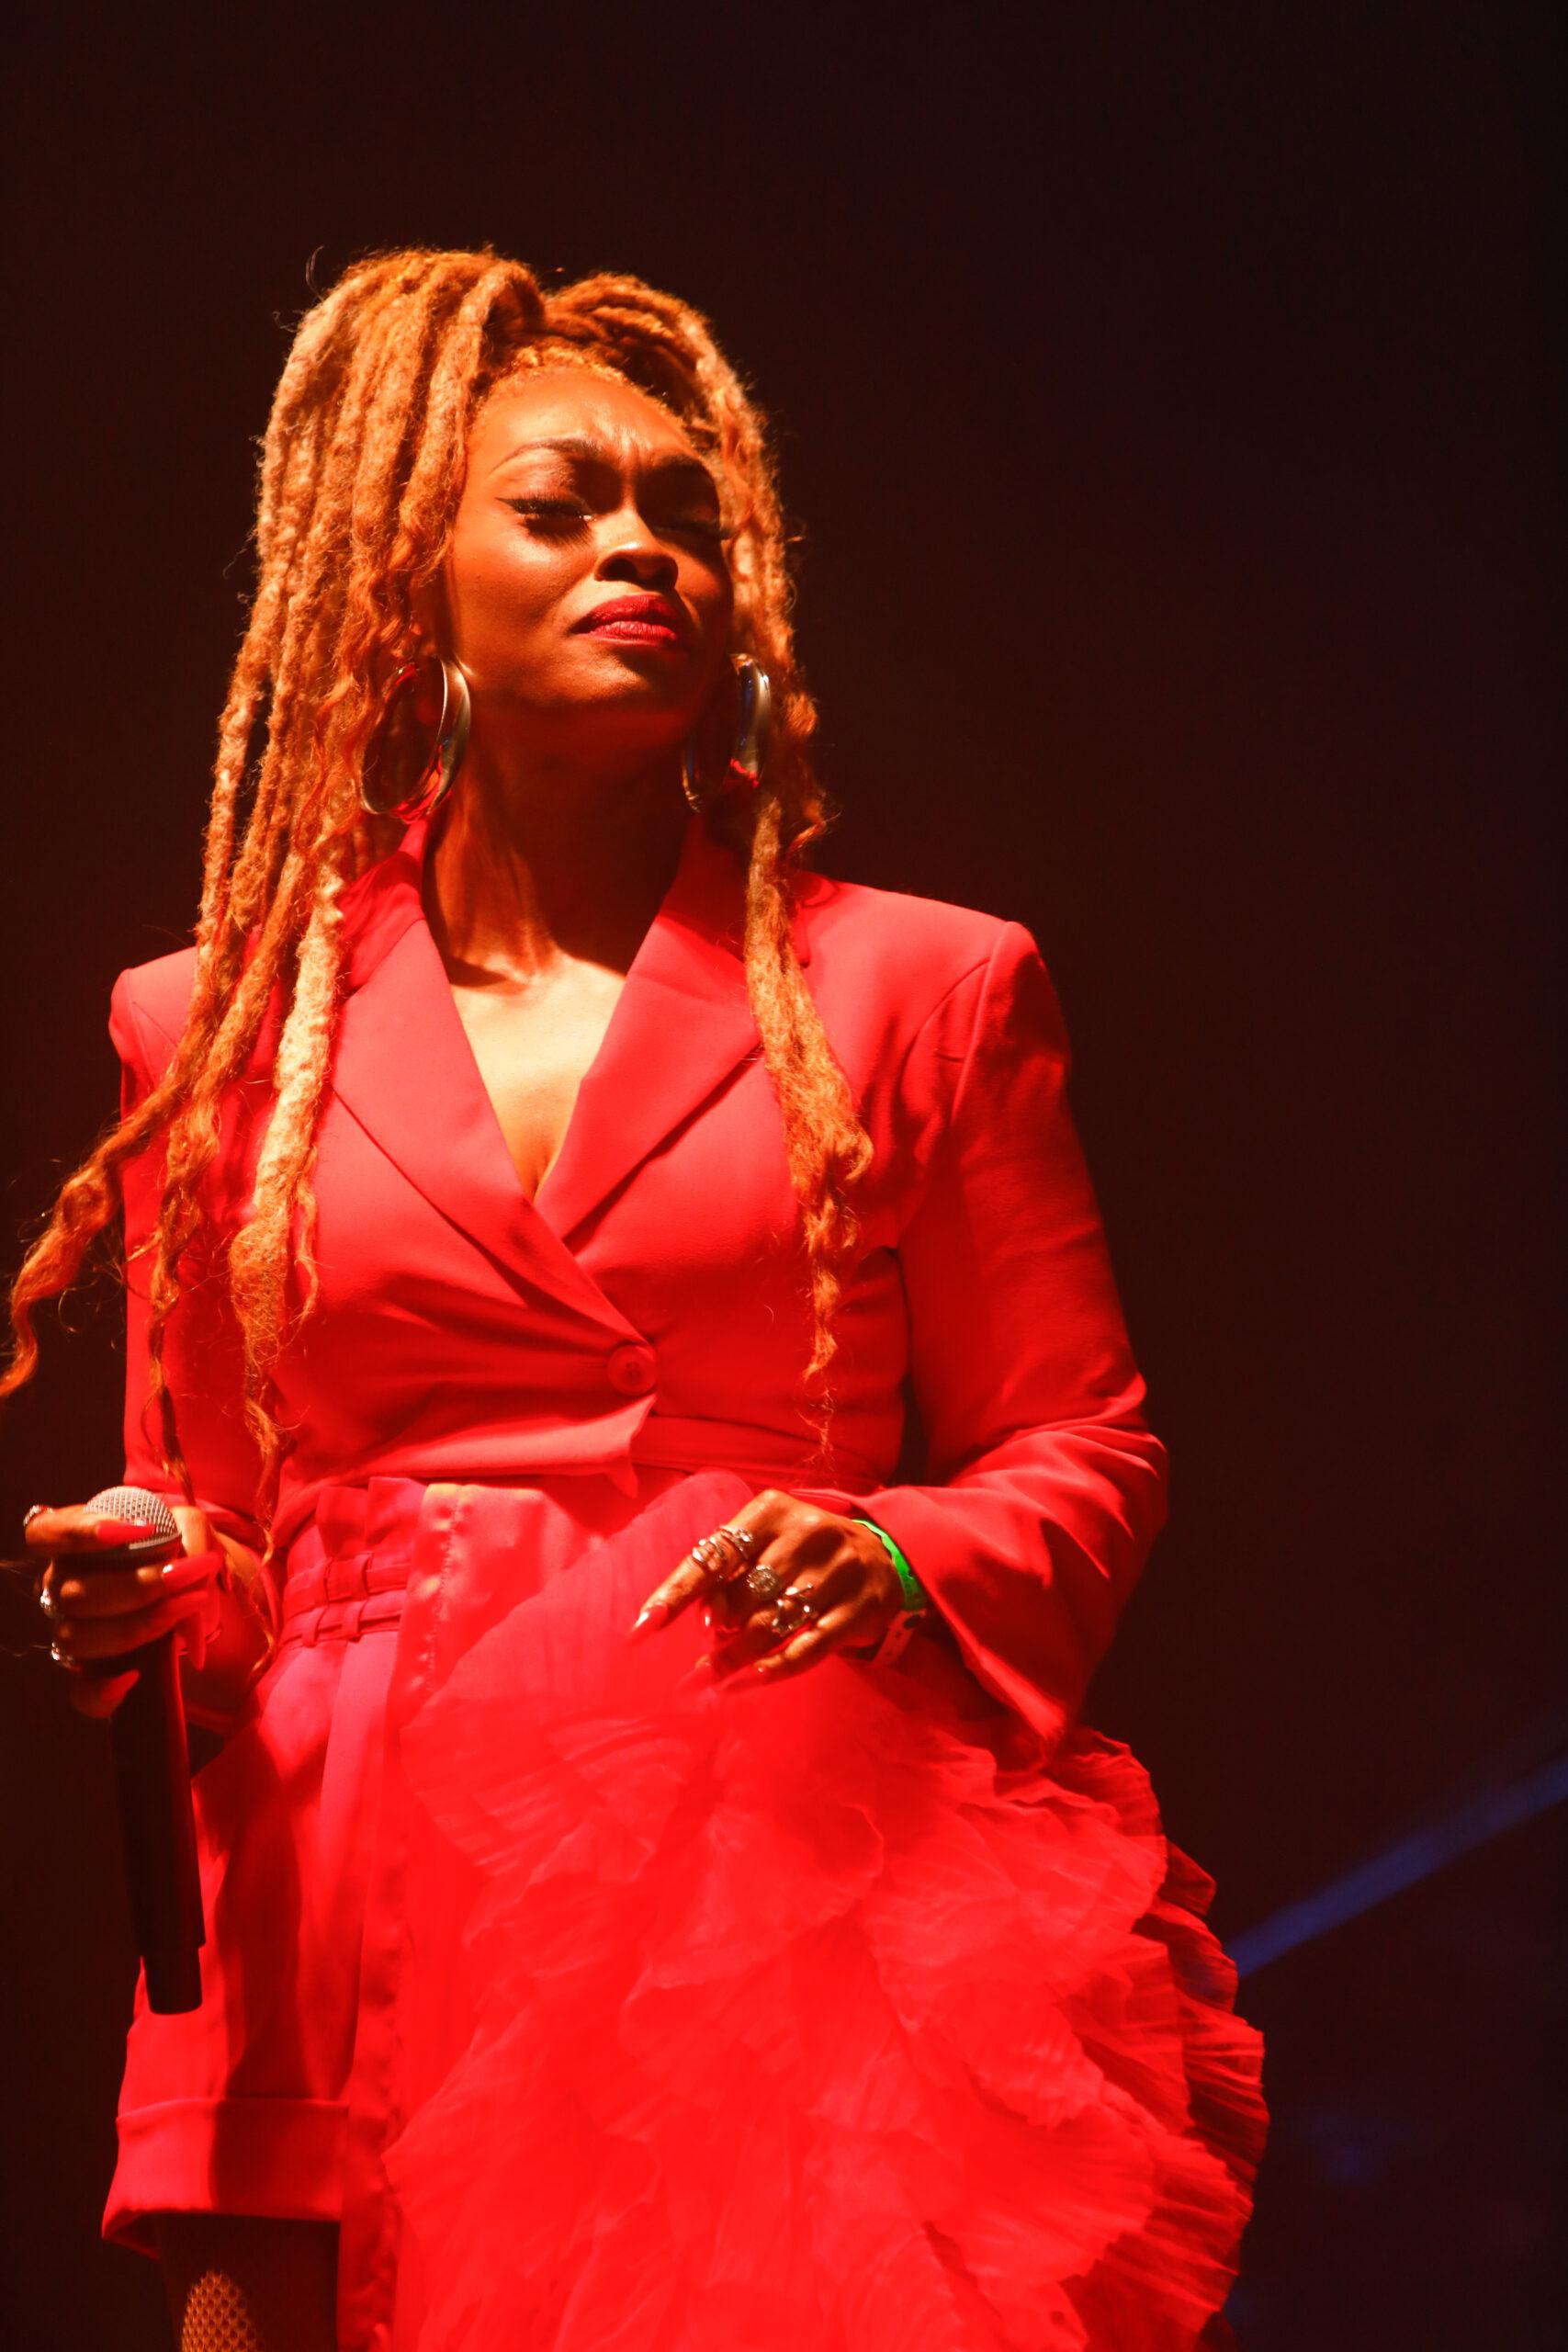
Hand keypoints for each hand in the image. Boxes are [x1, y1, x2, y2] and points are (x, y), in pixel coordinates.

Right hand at [24, 1500, 225, 1719]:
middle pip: (73, 1593)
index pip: (47, 1534)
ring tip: (189, 1608)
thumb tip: (191, 1569)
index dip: (80, 1531)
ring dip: (136, 1625)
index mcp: (77, 1546)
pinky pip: (82, 1693)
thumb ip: (191, 1537)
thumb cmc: (187, 1557)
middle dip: (137, 1585)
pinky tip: (133, 1677)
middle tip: (187, 1575)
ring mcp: (74, 1633)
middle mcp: (65, 1587)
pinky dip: (104, 1689)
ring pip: (76, 1638)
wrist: (205, 1604)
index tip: (135, 1530)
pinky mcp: (92, 1676)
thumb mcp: (195, 1533)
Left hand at [626, 1489, 905, 1690]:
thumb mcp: (766, 1542)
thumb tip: (703, 1623)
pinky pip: (808, 1648)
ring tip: (716, 1675)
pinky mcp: (860, 1608)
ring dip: (736, 1657)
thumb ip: (730, 1572)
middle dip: (716, 1633)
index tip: (642, 1629)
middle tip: (707, 1655)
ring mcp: (837, 1571)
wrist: (883, 1555)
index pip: (712, 1556)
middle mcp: (806, 1534)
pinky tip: (753, 1680)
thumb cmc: (803, 1552)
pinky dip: (776, 1668)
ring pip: (770, 1625)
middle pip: (741, 1598)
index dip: (675, 1595)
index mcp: (770, 1511)